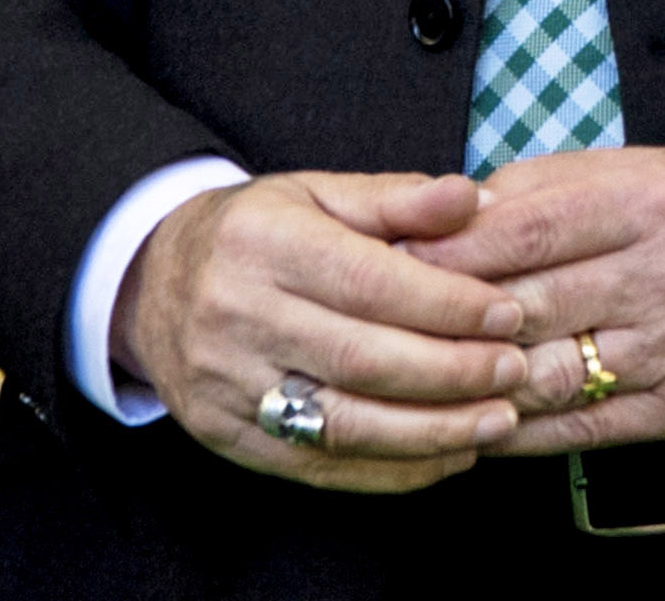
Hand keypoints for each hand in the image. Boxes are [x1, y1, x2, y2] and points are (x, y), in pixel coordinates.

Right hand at [111, 172, 527, 491]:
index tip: (506, 313)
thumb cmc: (251, 232)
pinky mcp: (229, 437)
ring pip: (344, 423)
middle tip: (514, 371)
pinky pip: (319, 466)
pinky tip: (445, 456)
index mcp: (265, 244)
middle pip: (361, 358)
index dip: (446, 304)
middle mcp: (240, 316)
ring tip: (496, 420)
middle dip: (450, 371)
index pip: (369, 282)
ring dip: (432, 431)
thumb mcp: (314, 193)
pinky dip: (391, 470)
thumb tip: (472, 199)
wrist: (149, 282)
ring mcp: (229, 385)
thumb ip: (394, 198)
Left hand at [404, 146, 664, 454]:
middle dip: (451, 310)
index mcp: (658, 196)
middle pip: (531, 299)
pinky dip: (520, 424)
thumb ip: (545, 187)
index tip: (396, 253)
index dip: (453, 246)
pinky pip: (581, 424)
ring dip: (476, 374)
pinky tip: (478, 413)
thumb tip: (452, 213)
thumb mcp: (633, 167)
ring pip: (549, 368)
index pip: (529, 228)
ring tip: (420, 366)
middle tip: (387, 314)